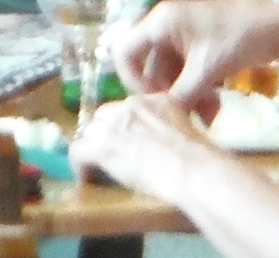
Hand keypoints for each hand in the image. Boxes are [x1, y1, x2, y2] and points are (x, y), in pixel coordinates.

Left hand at [70, 93, 215, 194]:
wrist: (191, 167)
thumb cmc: (200, 157)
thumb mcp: (188, 129)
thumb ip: (174, 126)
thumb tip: (171, 143)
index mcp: (153, 100)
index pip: (128, 108)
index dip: (125, 125)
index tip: (129, 141)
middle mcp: (130, 106)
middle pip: (105, 115)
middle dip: (107, 133)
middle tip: (114, 153)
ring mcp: (113, 124)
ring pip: (91, 131)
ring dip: (95, 147)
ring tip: (100, 166)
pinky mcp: (101, 145)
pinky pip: (78, 150)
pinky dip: (80, 165)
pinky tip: (86, 177)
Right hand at [110, 0, 278, 110]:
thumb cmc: (239, 40)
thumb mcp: (206, 71)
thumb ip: (180, 96)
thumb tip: (161, 119)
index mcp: (160, 21)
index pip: (124, 51)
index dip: (132, 80)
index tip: (154, 103)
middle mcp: (166, 24)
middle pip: (149, 65)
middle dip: (166, 94)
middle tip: (183, 116)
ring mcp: (183, 33)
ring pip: (170, 72)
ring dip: (185, 96)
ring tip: (208, 116)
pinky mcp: (199, 43)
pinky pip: (186, 70)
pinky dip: (197, 89)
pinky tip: (214, 106)